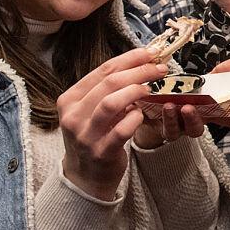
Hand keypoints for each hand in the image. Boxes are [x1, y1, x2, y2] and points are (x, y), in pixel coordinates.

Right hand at [58, 48, 166, 199]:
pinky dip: (135, 119)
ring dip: (135, 91)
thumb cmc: (94, 136)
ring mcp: (85, 135)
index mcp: (70, 99)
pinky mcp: (100, 151)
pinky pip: (121, 130)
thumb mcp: (91, 110)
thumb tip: (141, 63)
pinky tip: (142, 115)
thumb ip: (108, 90)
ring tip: (150, 89)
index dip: (129, 59)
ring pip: (111, 103)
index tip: (151, 53)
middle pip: (108, 83)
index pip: (102, 71)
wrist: (85, 176)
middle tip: (159, 68)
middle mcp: (73, 115)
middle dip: (138, 71)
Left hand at [132, 57, 229, 148]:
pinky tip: (167, 107)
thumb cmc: (181, 95)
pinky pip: (170, 129)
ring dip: (191, 117)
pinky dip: (169, 118)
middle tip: (224, 106)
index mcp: (212, 110)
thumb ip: (220, 73)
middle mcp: (203, 120)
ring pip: (193, 128)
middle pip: (219, 123)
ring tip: (185, 106)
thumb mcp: (201, 82)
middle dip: (222, 116)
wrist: (152, 108)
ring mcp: (186, 127)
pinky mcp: (168, 130)